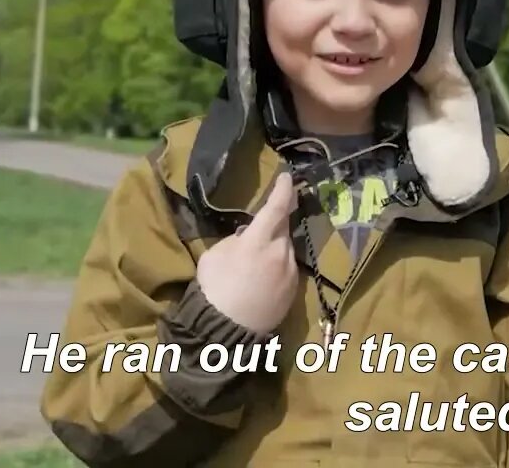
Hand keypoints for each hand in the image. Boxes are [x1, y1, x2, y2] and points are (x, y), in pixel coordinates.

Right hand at [196, 172, 301, 334]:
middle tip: (264, 224)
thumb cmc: (215, 290)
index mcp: (259, 241)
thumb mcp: (214, 256)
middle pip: (283, 227)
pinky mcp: (294, 289)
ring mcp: (290, 271)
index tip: (288, 177)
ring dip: (275, 246)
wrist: (228, 330)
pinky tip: (262, 278)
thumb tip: (248, 237)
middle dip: (276, 221)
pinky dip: (278, 265)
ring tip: (255, 262)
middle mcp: (280, 252)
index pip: (276, 207)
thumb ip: (235, 240)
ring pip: (285, 249)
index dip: (283, 190)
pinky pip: (287, 268)